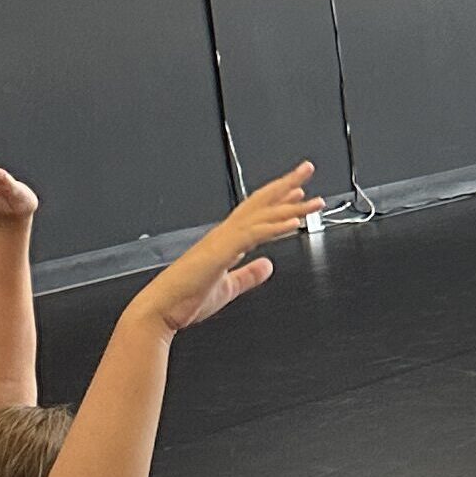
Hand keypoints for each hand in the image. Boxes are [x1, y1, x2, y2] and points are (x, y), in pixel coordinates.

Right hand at [128, 166, 320, 336]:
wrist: (162, 308)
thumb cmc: (186, 299)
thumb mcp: (229, 287)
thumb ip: (249, 275)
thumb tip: (267, 266)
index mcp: (227, 240)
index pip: (258, 212)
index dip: (278, 199)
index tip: (297, 189)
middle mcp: (225, 234)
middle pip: (261, 202)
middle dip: (286, 185)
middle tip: (307, 169)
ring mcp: (223, 240)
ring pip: (261, 214)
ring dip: (290, 205)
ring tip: (313, 199)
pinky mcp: (221, 251)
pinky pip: (253, 233)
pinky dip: (274, 226)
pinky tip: (293, 221)